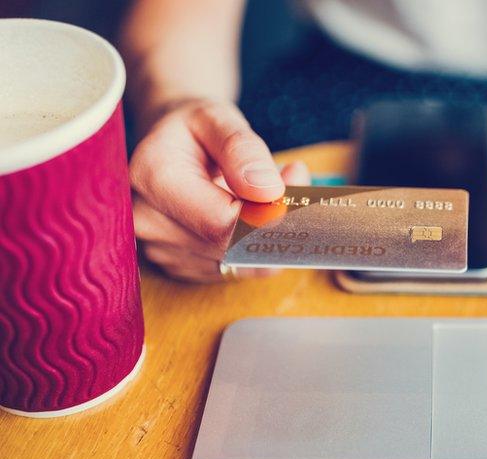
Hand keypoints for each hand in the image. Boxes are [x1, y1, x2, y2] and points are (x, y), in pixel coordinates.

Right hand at [130, 99, 309, 281]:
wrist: (171, 146)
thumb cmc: (195, 130)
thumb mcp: (217, 118)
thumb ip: (241, 149)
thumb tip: (268, 192)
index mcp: (154, 179)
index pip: (220, 221)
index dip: (266, 210)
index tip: (294, 179)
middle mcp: (148, 222)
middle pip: (231, 246)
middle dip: (274, 220)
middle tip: (296, 180)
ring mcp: (161, 250)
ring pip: (239, 262)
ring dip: (269, 234)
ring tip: (273, 193)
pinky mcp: (181, 266)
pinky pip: (236, 270)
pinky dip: (258, 247)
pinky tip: (257, 217)